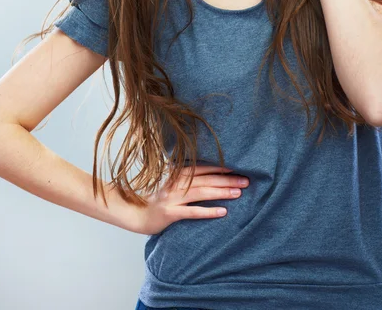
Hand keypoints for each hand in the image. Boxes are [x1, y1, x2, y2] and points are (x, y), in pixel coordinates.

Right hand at [131, 164, 249, 235]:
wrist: (135, 213)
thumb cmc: (156, 198)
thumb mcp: (169, 184)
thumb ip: (185, 178)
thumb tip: (209, 175)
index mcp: (177, 174)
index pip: (203, 168)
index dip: (221, 168)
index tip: (238, 167)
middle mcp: (176, 183)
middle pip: (206, 180)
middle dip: (227, 180)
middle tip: (246, 180)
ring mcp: (173, 198)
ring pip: (202, 193)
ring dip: (222, 192)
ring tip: (239, 193)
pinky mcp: (170, 213)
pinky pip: (192, 212)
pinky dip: (208, 211)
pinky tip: (223, 212)